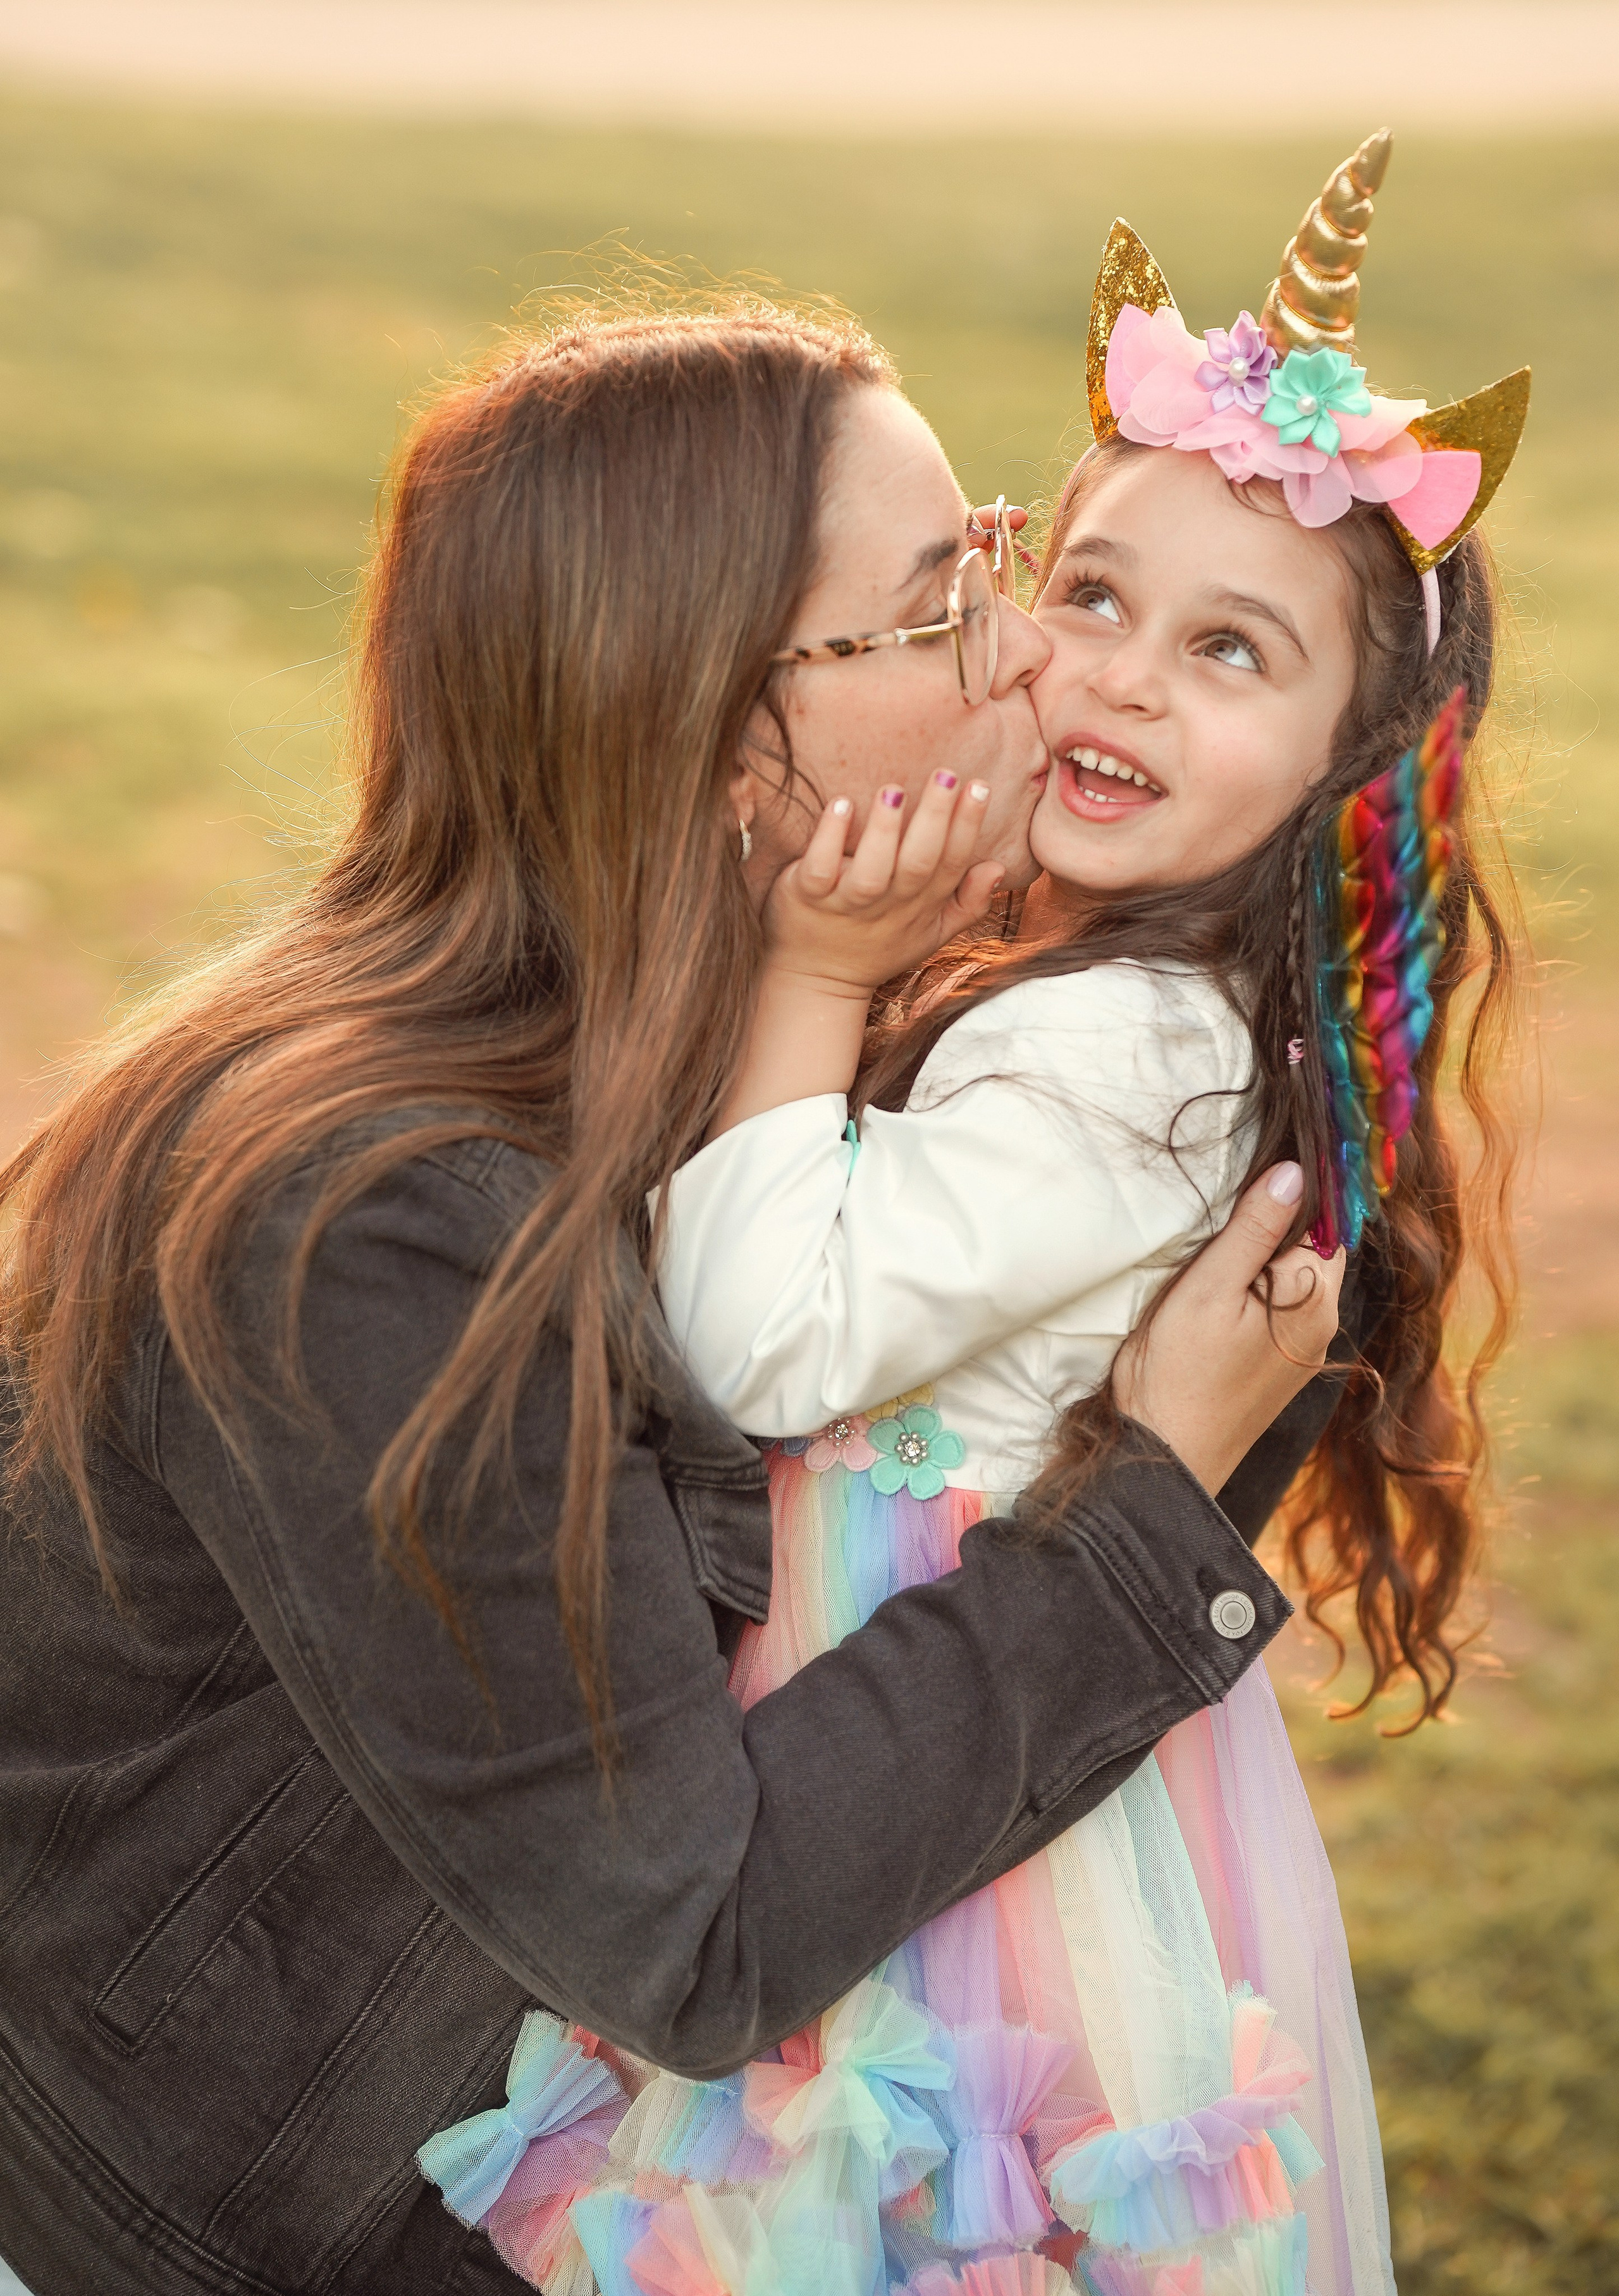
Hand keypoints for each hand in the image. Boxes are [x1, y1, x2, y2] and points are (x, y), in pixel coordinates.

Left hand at [762, 772, 1004, 1001]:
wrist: (819, 982)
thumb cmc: (879, 945)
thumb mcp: (932, 932)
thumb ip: (969, 902)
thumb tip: (997, 866)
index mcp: (920, 905)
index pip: (952, 863)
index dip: (968, 826)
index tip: (979, 785)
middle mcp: (887, 904)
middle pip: (918, 861)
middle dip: (935, 818)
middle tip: (947, 773)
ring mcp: (847, 903)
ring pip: (871, 870)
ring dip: (884, 829)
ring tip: (894, 790)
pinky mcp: (807, 897)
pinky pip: (819, 870)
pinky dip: (828, 838)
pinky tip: (840, 804)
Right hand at [1113, 1162, 1345, 1494]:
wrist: (1166, 1458)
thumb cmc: (1180, 1373)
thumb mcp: (1209, 1288)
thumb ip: (1253, 1229)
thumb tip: (1294, 1171)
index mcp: (1312, 1296)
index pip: (1323, 1218)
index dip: (1289, 1193)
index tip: (1250, 1178)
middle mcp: (1322, 1322)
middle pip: (1311, 1246)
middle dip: (1274, 1225)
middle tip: (1220, 1217)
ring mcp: (1304, 1348)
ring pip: (1293, 1276)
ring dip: (1261, 1258)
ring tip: (1213, 1256)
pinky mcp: (1281, 1366)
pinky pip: (1280, 1306)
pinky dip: (1256, 1290)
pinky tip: (1220, 1295)